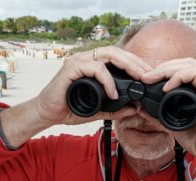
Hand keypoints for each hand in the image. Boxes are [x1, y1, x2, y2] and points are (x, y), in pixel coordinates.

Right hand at [35, 46, 152, 125]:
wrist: (47, 113)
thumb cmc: (69, 108)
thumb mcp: (97, 110)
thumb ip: (114, 110)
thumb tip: (133, 109)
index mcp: (92, 65)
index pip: (117, 58)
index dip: (135, 64)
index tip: (148, 75)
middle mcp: (86, 59)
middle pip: (116, 52)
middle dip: (135, 62)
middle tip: (148, 75)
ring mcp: (78, 61)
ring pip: (108, 54)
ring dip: (126, 65)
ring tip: (137, 79)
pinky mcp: (71, 68)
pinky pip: (95, 68)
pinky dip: (107, 80)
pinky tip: (113, 94)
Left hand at [141, 58, 195, 180]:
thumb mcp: (176, 125)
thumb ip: (160, 116)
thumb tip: (143, 110)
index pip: (184, 69)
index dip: (165, 71)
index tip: (148, 80)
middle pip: (186, 62)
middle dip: (163, 67)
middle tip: (146, 77)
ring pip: (190, 63)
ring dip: (167, 69)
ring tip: (152, 79)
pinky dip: (178, 76)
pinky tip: (166, 88)